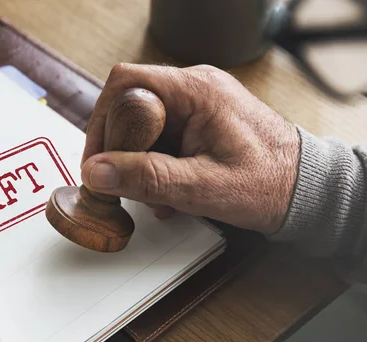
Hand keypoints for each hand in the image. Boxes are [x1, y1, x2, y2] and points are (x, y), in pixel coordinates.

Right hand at [80, 63, 300, 233]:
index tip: (97, 161)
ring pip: (142, 126)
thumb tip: (97, 172)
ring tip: (157, 195)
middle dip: (121, 150)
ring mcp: (197, 104)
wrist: (305, 190)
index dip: (102, 122)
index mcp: (197, 91)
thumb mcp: (202, 187)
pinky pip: (160, 136)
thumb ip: (146, 178)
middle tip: (125, 184)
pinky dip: (155, 164)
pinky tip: (168, 190)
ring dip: (139, 163)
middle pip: (130, 107)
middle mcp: (195, 89)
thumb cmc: (269, 184)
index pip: (126, 85)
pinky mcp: (198, 121)